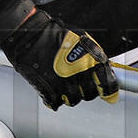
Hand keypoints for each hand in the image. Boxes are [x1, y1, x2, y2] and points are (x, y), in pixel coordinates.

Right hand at [0, 9, 118, 108]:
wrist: (28, 35)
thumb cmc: (54, 35)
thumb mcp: (81, 38)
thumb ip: (96, 56)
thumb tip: (107, 71)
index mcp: (90, 61)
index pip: (108, 83)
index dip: (109, 90)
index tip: (108, 93)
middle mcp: (79, 75)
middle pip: (90, 94)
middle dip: (87, 89)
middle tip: (78, 81)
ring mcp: (63, 85)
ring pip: (73, 100)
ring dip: (70, 93)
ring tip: (62, 80)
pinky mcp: (48, 91)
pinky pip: (56, 102)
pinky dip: (55, 96)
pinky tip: (51, 84)